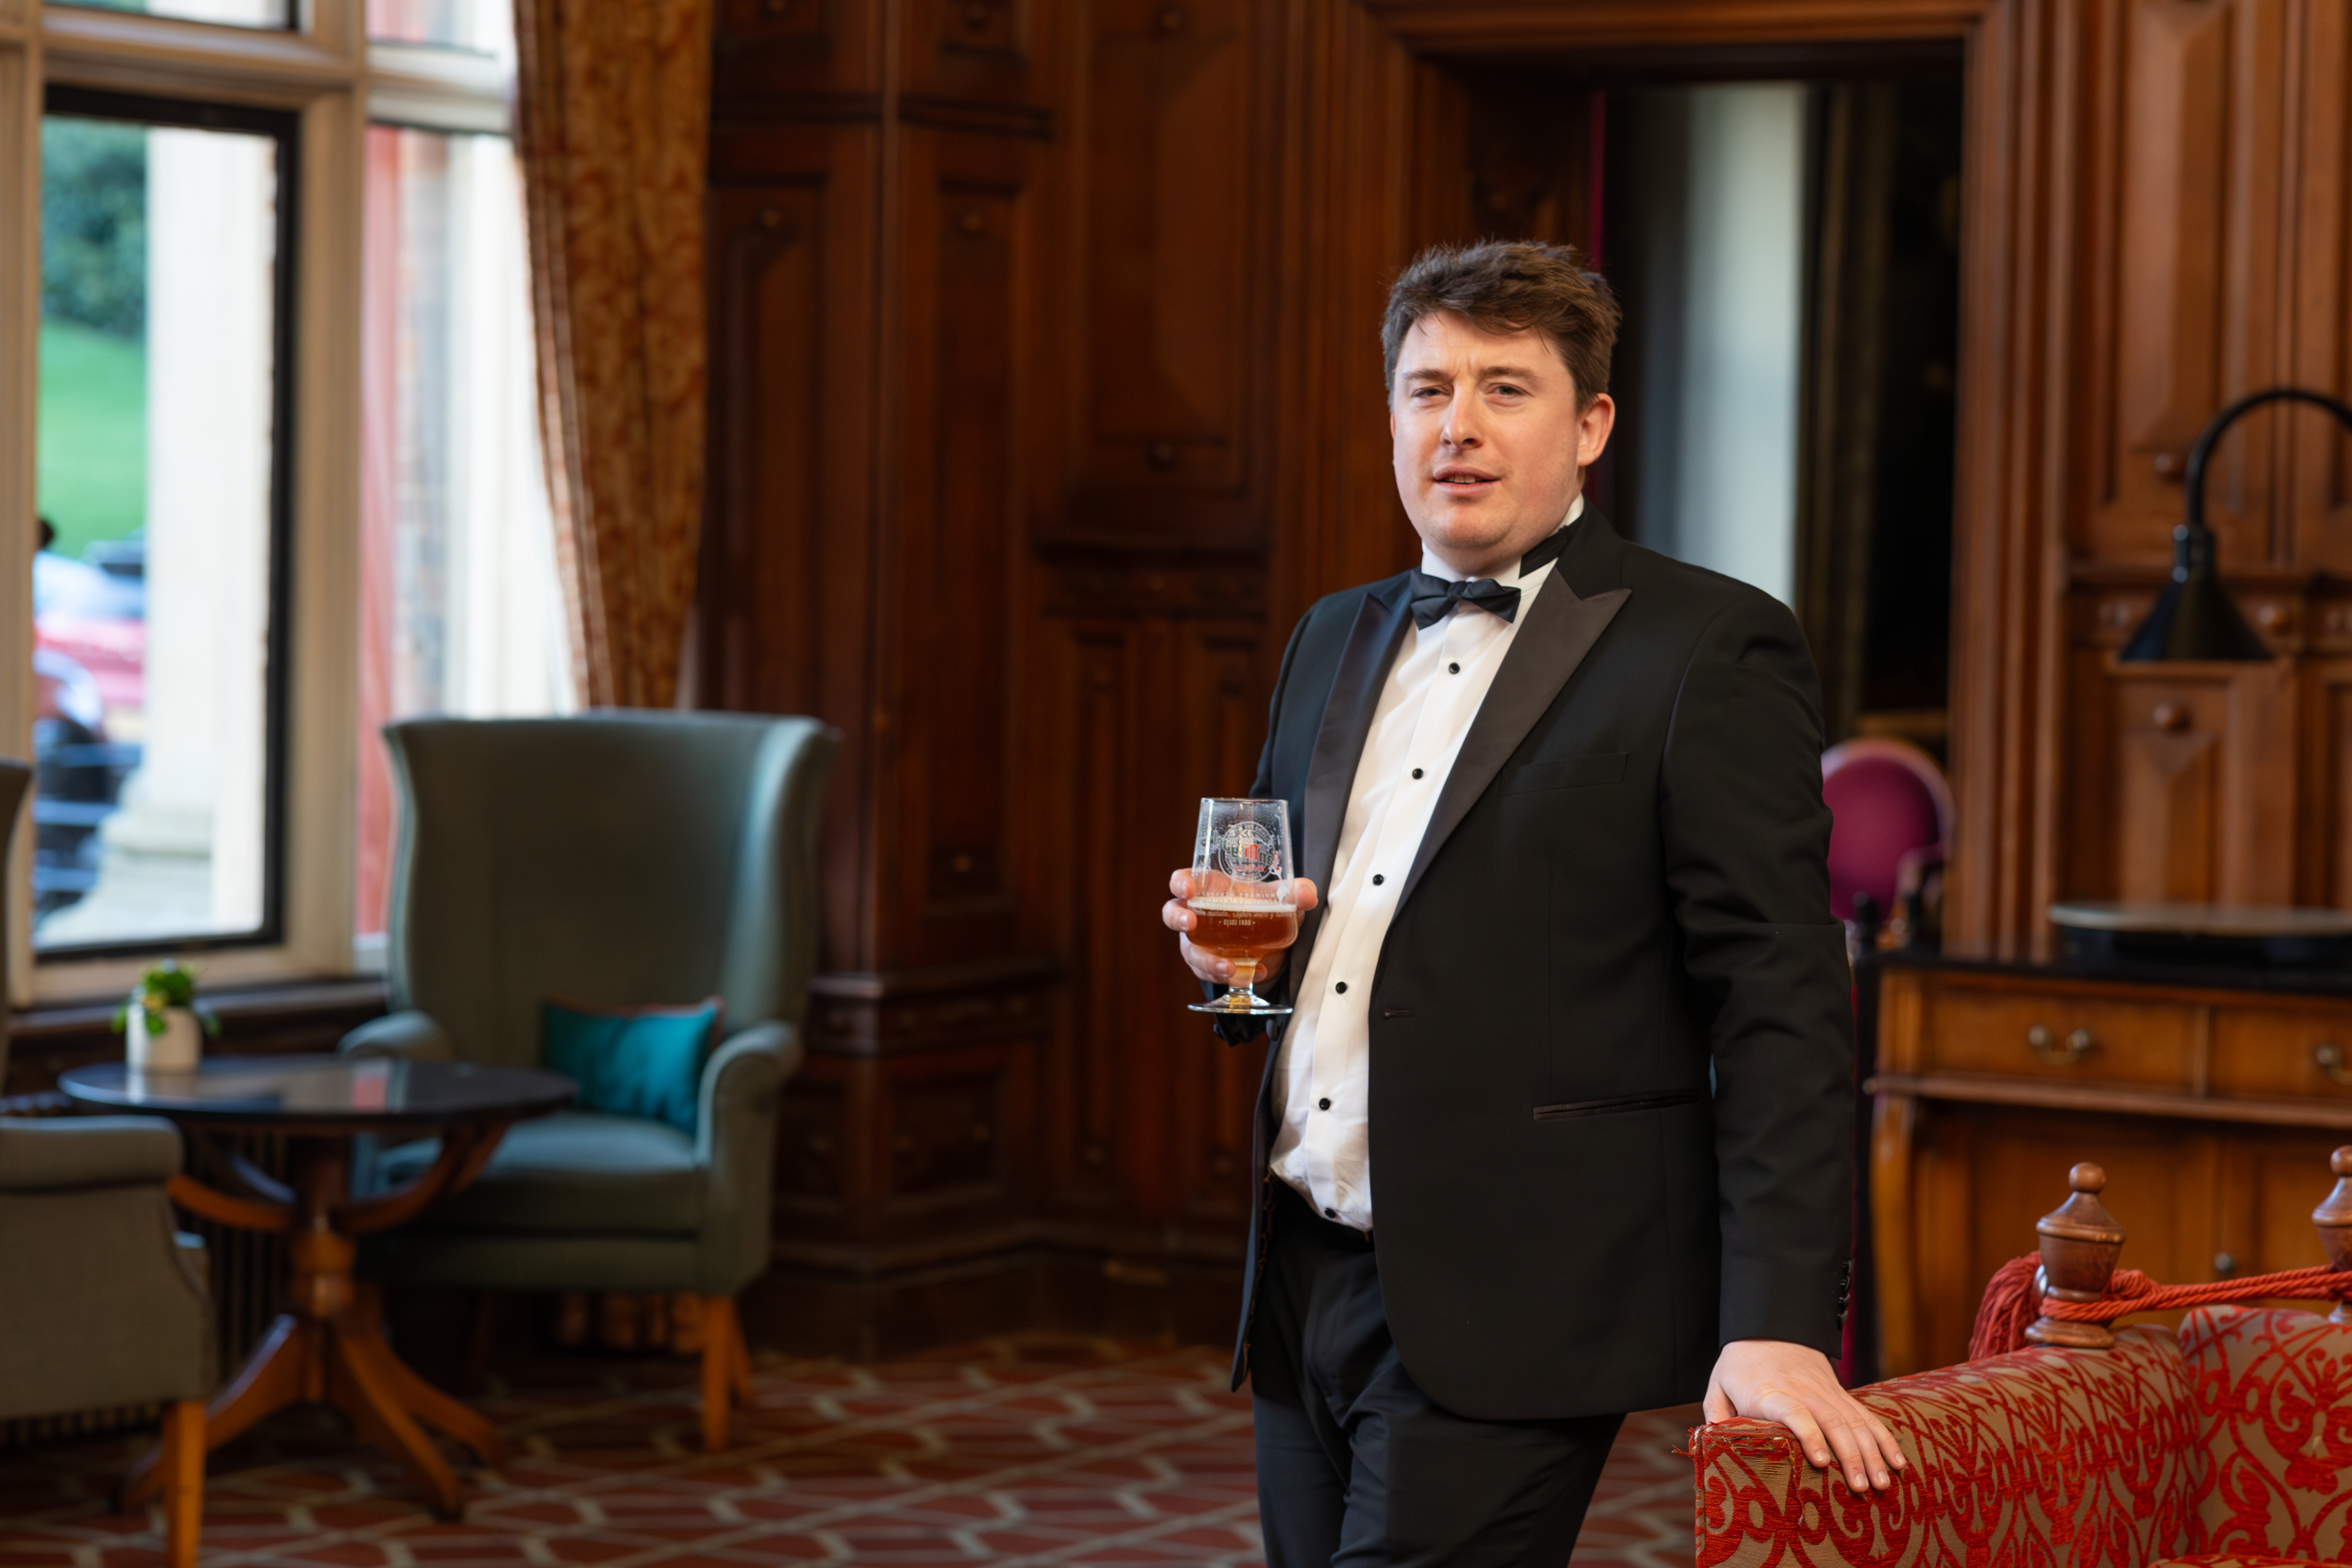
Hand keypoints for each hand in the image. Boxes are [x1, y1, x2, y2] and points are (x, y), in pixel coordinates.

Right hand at [1163, 870, 1319, 985]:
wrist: (1271, 945)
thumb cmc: (1264, 911)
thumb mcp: (1281, 900)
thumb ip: (1294, 893)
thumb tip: (1308, 893)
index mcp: (1209, 890)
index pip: (1183, 881)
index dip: (1180, 883)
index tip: (1187, 889)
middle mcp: (1197, 915)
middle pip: (1172, 913)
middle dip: (1178, 918)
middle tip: (1191, 924)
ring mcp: (1198, 942)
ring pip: (1190, 951)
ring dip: (1206, 961)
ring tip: (1230, 968)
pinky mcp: (1207, 966)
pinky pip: (1209, 973)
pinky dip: (1230, 976)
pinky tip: (1253, 973)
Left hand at [1704, 1339, 1905, 1493]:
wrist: (1770, 1326)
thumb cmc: (1741, 1364)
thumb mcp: (1719, 1384)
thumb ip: (1717, 1415)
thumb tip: (1713, 1444)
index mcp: (1769, 1392)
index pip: (1792, 1410)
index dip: (1807, 1434)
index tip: (1820, 1461)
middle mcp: (1803, 1392)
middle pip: (1832, 1421)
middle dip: (1850, 1456)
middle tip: (1861, 1488)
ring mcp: (1826, 1392)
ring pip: (1854, 1421)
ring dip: (1871, 1453)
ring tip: (1881, 1484)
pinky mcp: (1840, 1393)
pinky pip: (1866, 1416)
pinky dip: (1883, 1438)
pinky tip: (1897, 1461)